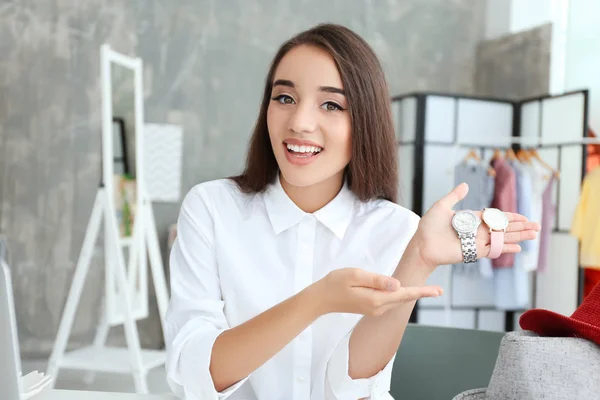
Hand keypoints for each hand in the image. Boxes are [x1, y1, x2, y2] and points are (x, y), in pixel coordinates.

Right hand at [313, 268, 442, 316]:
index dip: (422, 291)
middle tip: (439, 290)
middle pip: (404, 298)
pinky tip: (403, 290)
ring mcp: (375, 310)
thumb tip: (397, 285)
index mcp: (376, 299)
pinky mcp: (371, 308)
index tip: (438, 291)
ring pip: (397, 300)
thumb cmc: (336, 283)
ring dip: (410, 294)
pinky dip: (399, 295)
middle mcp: (378, 308)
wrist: (321, 298)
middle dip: (420, 293)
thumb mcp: (356, 275)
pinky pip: (389, 301)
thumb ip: (377, 280)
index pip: (404, 294)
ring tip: (426, 290)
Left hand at [412, 183, 540, 270]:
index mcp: (471, 219)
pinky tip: (518, 248)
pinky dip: (505, 248)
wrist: (421, 244)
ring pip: (502, 238)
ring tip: (534, 235)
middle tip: (537, 226)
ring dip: (518, 236)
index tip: (523, 217)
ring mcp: (476, 242)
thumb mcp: (441, 207)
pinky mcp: (473, 252)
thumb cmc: (429, 226)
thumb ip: (454, 196)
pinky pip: (493, 250)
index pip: (495, 217)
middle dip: (520, 227)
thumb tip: (464, 185)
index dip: (510, 217)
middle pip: (503, 228)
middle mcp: (477, 231)